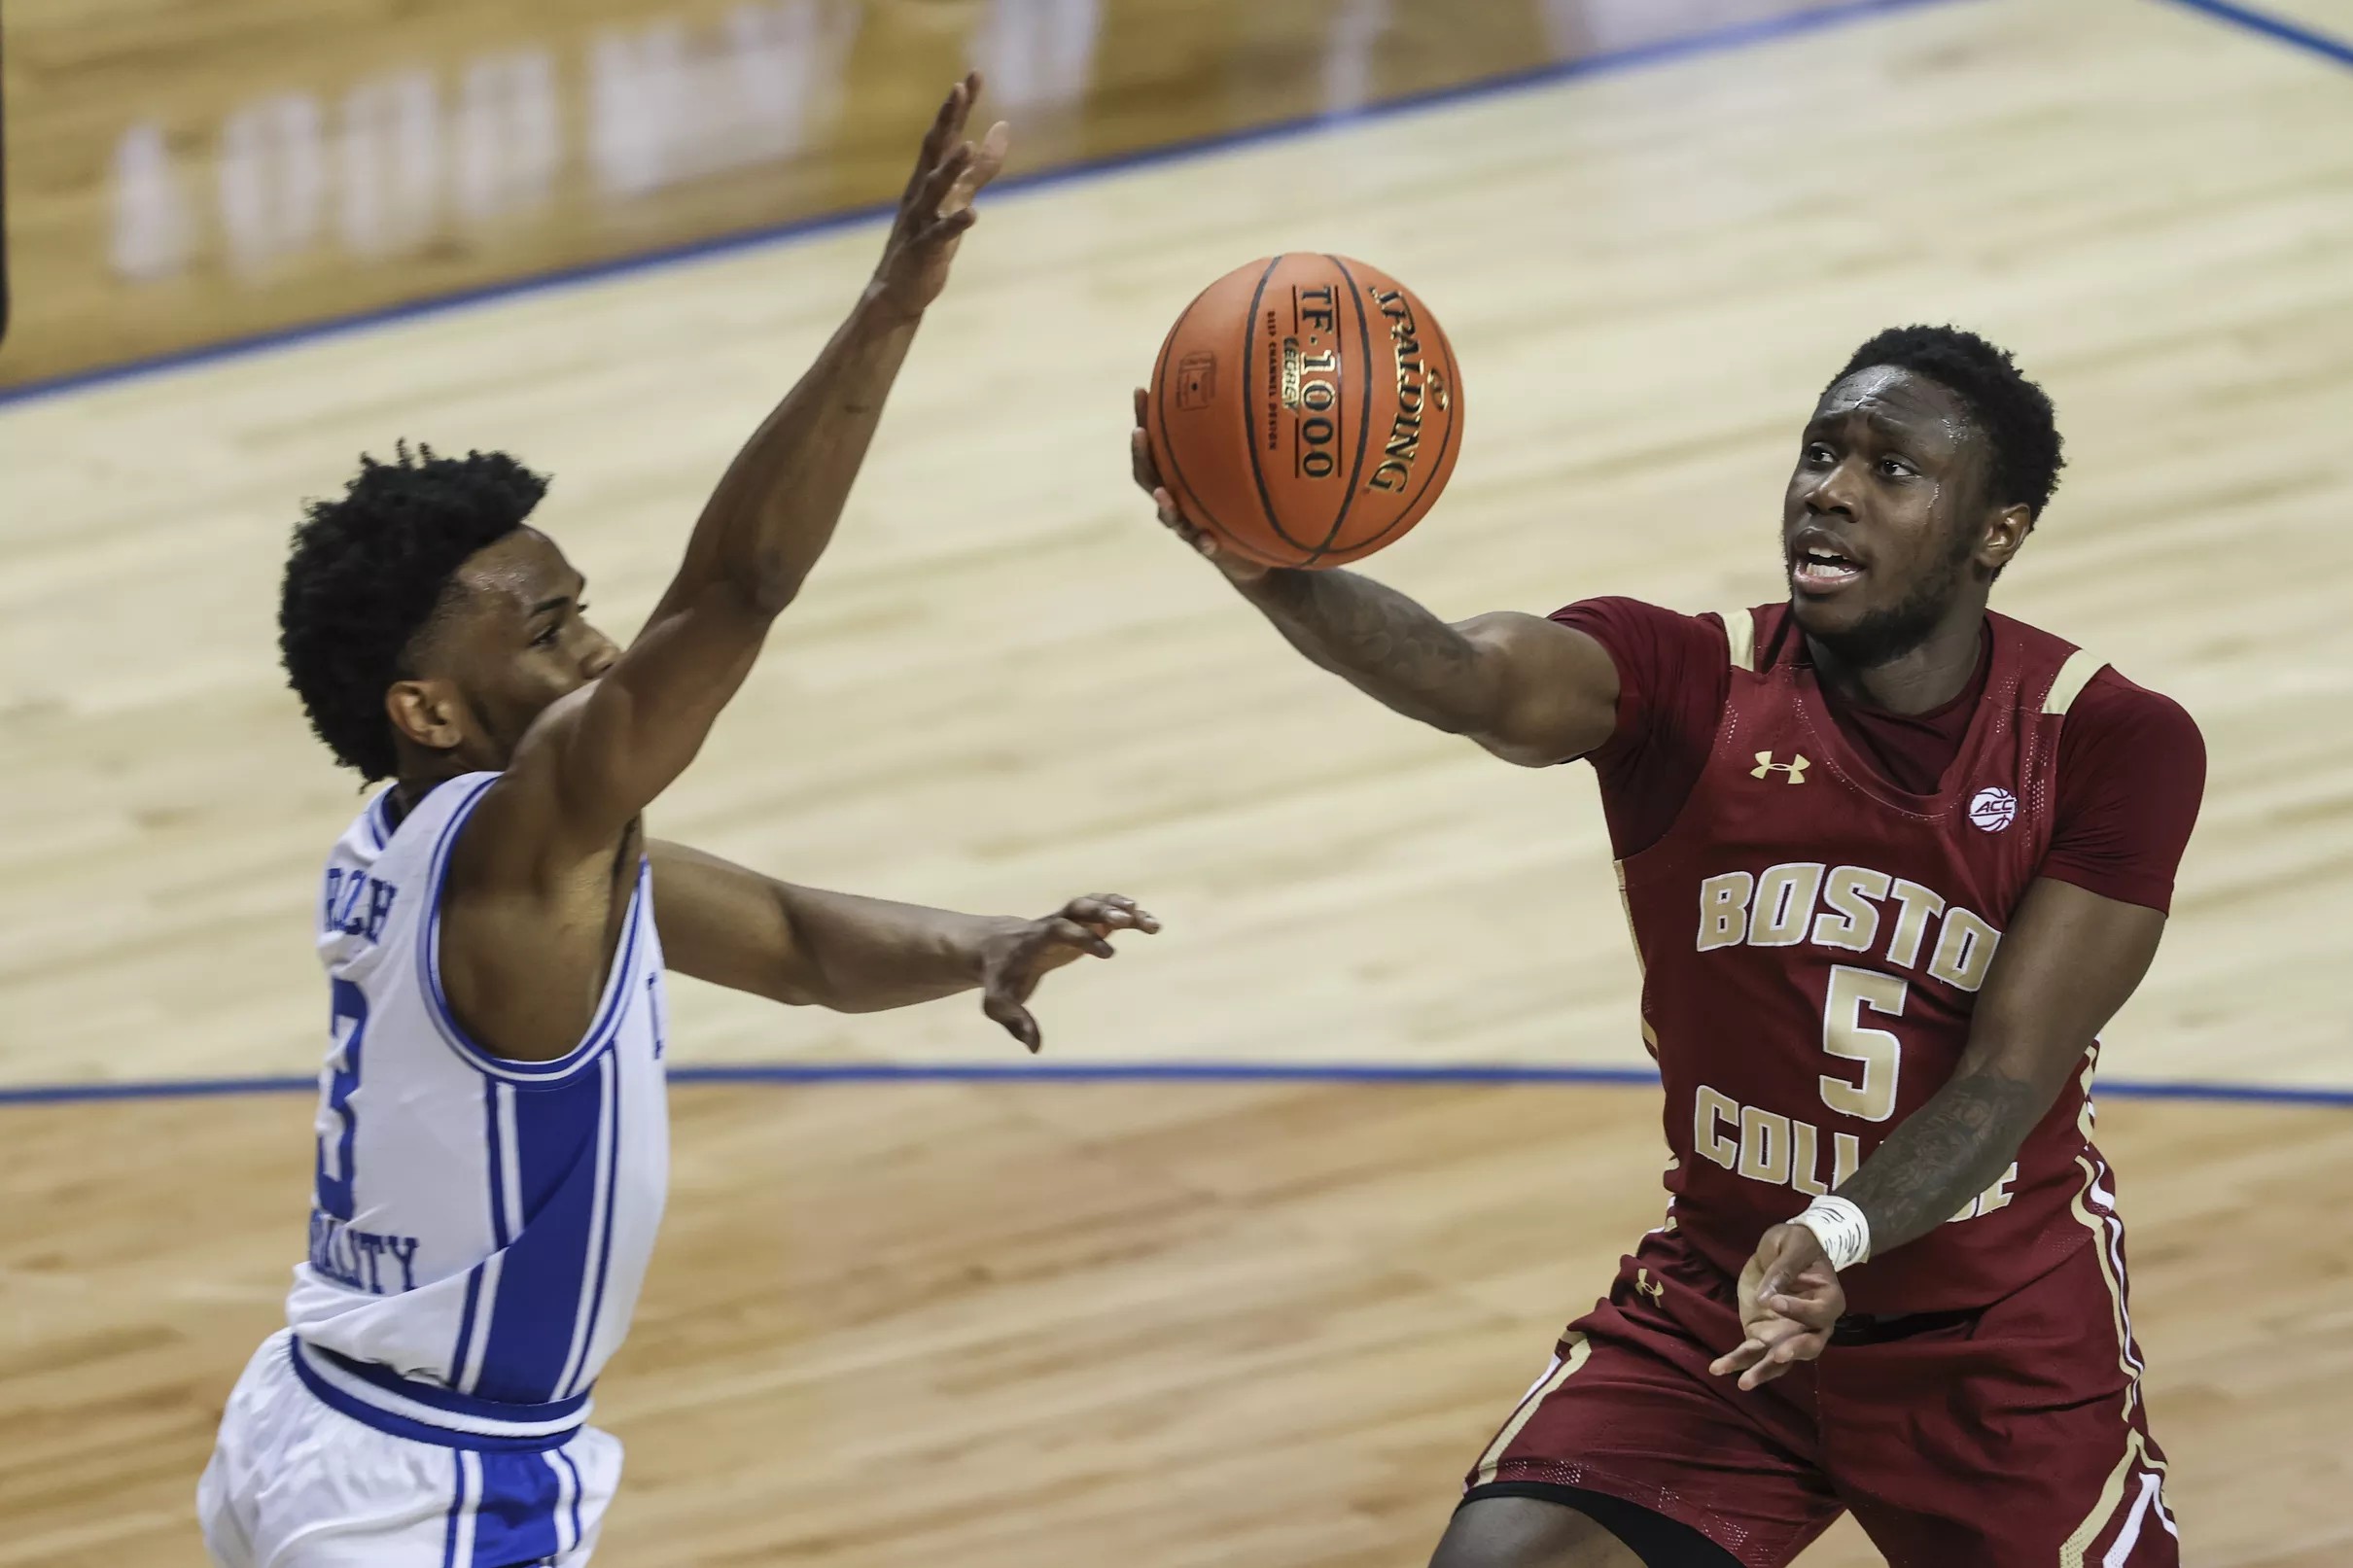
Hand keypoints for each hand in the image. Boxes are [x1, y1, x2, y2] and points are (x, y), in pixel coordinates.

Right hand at [871, 73, 1010, 322]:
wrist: (900, 289)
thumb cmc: (931, 239)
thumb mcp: (960, 196)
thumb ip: (982, 166)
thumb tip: (1002, 127)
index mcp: (929, 177)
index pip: (945, 134)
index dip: (959, 106)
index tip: (972, 75)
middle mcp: (920, 192)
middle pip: (934, 149)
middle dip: (947, 120)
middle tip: (958, 89)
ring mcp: (920, 220)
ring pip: (934, 189)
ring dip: (950, 167)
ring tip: (968, 146)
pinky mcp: (924, 250)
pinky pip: (940, 235)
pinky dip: (955, 224)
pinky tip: (971, 214)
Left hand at [977, 894, 1159, 1051]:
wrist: (997, 948)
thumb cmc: (1000, 977)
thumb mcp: (998, 1004)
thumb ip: (1015, 1022)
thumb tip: (1034, 1048)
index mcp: (1035, 939)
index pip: (1059, 929)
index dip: (1084, 937)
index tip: (1108, 954)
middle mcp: (1054, 923)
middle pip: (1079, 906)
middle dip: (1104, 910)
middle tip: (1129, 920)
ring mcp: (1069, 921)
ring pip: (1096, 904)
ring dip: (1122, 909)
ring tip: (1152, 925)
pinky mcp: (1080, 924)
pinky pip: (1105, 911)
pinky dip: (1126, 913)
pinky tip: (1148, 923)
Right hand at [1131, 388, 1268, 584]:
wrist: (1252, 551)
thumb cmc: (1244, 502)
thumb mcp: (1244, 468)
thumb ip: (1242, 440)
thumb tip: (1259, 389)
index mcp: (1179, 476)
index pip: (1154, 445)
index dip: (1143, 420)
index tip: (1141, 391)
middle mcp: (1177, 499)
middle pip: (1148, 477)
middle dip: (1142, 454)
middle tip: (1139, 433)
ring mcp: (1188, 525)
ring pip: (1168, 514)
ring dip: (1165, 504)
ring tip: (1165, 494)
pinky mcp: (1206, 548)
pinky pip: (1201, 545)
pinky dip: (1203, 542)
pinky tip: (1209, 539)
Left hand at [1708, 1222, 1844, 1391]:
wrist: (1784, 1248)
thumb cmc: (1797, 1243)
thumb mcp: (1792, 1245)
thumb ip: (1783, 1269)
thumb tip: (1767, 1296)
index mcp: (1828, 1299)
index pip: (1818, 1313)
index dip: (1798, 1310)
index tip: (1773, 1300)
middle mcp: (1813, 1325)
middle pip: (1808, 1346)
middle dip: (1792, 1352)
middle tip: (1777, 1356)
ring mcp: (1788, 1334)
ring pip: (1780, 1360)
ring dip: (1763, 1371)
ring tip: (1744, 1382)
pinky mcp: (1764, 1334)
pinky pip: (1753, 1353)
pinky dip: (1737, 1362)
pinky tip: (1719, 1369)